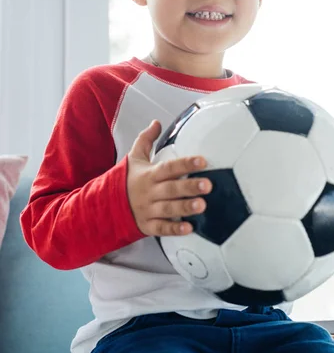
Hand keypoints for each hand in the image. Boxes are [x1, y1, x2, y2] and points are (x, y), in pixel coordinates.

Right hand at [126, 120, 211, 236]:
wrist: (105, 204)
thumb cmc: (126, 180)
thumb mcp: (134, 157)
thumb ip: (146, 139)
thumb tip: (156, 122)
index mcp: (149, 174)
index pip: (169, 167)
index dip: (185, 163)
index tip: (202, 161)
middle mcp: (149, 192)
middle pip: (171, 189)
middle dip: (190, 187)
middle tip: (208, 185)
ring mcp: (148, 210)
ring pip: (168, 209)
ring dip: (185, 207)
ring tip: (202, 205)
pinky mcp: (148, 225)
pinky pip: (162, 228)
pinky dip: (174, 229)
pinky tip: (189, 228)